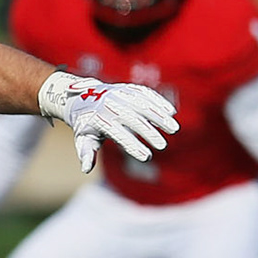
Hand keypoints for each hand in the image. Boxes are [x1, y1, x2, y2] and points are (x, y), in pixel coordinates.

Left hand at [37, 72, 179, 172]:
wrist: (82, 96)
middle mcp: (111, 106)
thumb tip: (85, 170)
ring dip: (160, 116)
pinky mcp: (129, 88)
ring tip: (174, 129)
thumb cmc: (87, 123)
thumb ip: (86, 153)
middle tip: (162, 146)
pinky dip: (159, 101)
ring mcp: (121, 95)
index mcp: (100, 120)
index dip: (133, 146)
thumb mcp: (83, 138)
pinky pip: (146, 93)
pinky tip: (171, 112)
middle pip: (133, 120)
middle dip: (149, 133)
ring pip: (143, 105)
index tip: (146, 158)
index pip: (119, 135)